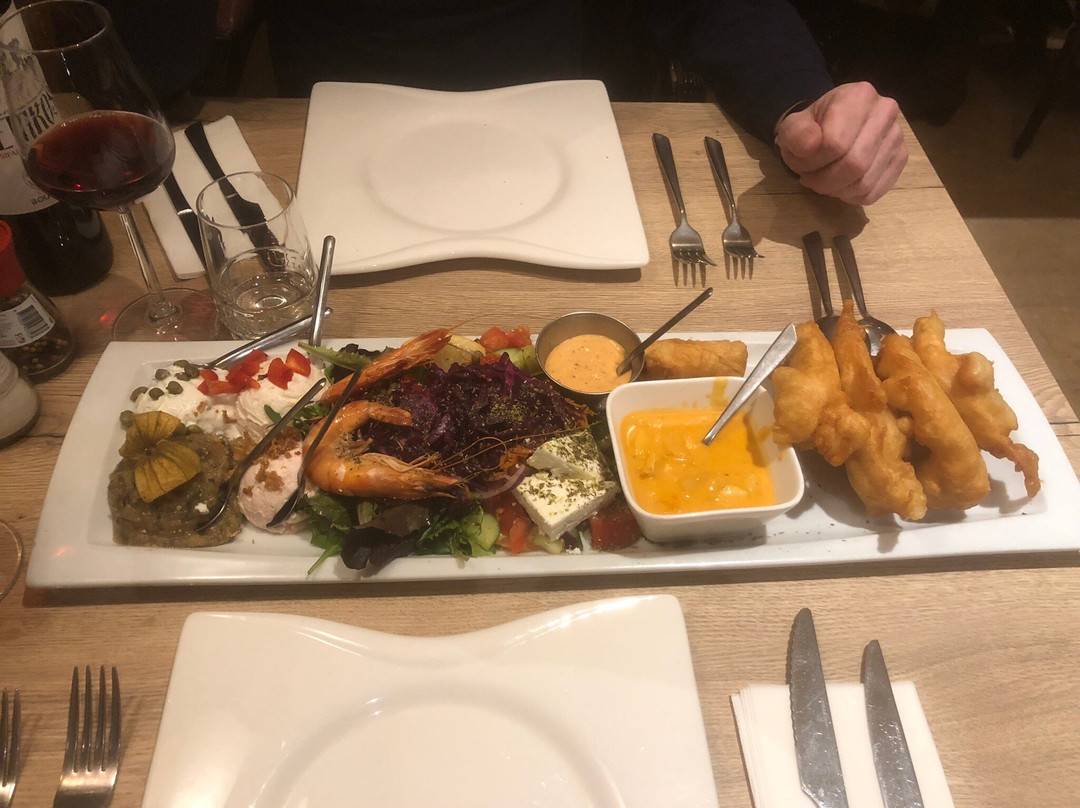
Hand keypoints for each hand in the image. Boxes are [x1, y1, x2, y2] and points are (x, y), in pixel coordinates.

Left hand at [776, 82, 907, 205]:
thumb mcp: (793, 126)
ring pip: (865, 183)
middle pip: (855, 165)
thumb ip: (796, 134)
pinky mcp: (900, 159)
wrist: (829, 126)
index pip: (835, 143)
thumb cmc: (812, 127)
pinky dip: (851, 196)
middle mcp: (886, 112)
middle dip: (824, 181)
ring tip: (823, 180)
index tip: (800, 162)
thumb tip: (810, 146)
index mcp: (860, 96)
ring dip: (836, 190)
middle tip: (809, 178)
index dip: (812, 162)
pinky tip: (840, 185)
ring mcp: (898, 137)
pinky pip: (874, 192)